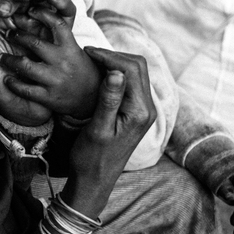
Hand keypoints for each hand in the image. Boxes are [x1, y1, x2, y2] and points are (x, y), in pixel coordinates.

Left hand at [0, 5, 101, 119]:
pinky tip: (7, 79)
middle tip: (8, 33)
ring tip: (1, 58)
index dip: (42, 14)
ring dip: (9, 60)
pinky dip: (13, 83)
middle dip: (18, 36)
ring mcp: (55, 79)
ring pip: (26, 66)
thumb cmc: (78, 67)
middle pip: (35, 43)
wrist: (91, 98)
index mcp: (70, 47)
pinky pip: (26, 89)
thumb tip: (44, 5)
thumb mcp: (73, 48)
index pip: (57, 24)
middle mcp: (63, 61)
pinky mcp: (49, 97)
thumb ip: (59, 34)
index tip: (29, 10)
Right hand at [63, 47, 156, 216]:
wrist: (95, 181)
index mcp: (140, 111)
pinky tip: (98, 75)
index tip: (86, 52)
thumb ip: (108, 99)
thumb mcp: (98, 129)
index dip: (109, 56)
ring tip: (91, 61)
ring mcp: (142, 110)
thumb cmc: (92, 158)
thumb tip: (116, 72)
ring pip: (135, 72)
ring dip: (115, 62)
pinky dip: (116, 73)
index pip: (132, 69)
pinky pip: (130, 84)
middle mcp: (147, 108)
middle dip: (114, 55)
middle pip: (138, 66)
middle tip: (88, 54)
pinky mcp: (135, 112)